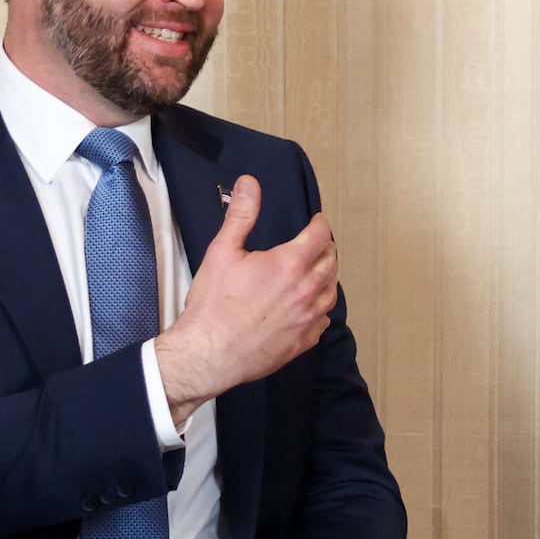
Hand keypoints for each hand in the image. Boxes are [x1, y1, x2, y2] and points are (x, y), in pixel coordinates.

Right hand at [151, 178, 336, 417]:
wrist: (208, 354)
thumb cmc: (213, 305)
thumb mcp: (222, 251)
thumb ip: (241, 215)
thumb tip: (250, 184)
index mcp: (289, 264)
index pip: (320, 235)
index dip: (320, 224)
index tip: (316, 221)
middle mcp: (305, 291)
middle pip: (331, 262)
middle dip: (326, 248)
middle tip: (317, 244)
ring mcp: (306, 319)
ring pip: (331, 292)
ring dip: (327, 278)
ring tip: (317, 272)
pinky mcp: (301, 343)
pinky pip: (323, 322)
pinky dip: (320, 310)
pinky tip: (310, 307)